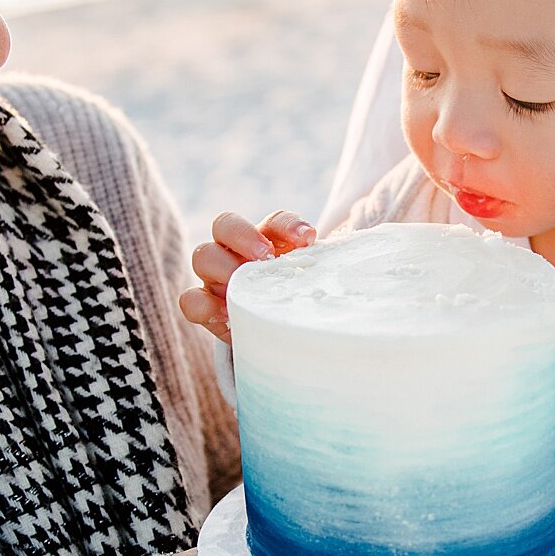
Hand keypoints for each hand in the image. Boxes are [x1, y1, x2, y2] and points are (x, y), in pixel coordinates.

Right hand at [178, 210, 315, 341]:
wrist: (281, 335)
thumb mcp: (314, 285)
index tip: (309, 239)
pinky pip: (189, 300)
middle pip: (225, 223)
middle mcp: (238, 250)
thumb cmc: (299, 302)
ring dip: (222, 267)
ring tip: (244, 286)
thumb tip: (365, 267)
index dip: (289, 225)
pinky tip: (226, 315)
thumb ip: (327, 274)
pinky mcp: (206, 306)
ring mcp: (217, 276)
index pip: (276, 220)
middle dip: (244, 236)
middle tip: (265, 256)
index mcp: (270, 238)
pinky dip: (202, 306)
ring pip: (203, 255)